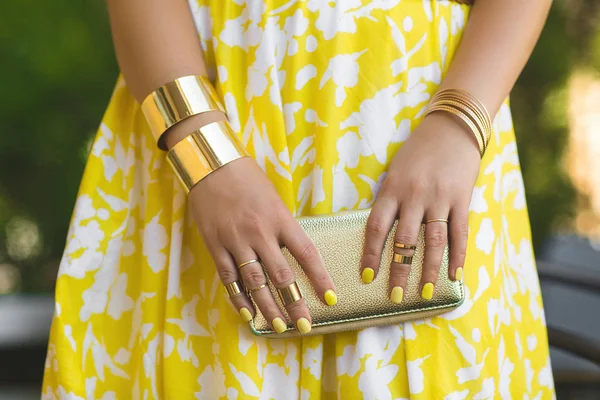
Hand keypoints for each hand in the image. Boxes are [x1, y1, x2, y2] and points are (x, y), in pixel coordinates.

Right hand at [188, 157, 335, 333]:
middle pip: (282, 276)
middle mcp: (260, 233)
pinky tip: (247, 313)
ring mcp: (236, 240)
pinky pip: (228, 277)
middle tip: (305, 325)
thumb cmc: (247, 177)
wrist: (210, 164)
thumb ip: (283, 227)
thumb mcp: (274, 198)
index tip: (330, 299)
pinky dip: (238, 297)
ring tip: (279, 327)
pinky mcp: (215, 244)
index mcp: (280, 219)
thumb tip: (293, 254)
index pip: (306, 254)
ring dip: (268, 307)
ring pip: (255, 282)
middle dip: (294, 304)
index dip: (320, 278)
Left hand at [360, 112, 480, 301]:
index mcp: (392, 189)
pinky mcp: (462, 198)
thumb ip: (390, 201)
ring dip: (428, 270)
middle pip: (404, 240)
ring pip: (432, 241)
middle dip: (398, 271)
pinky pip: (459, 232)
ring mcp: (440, 198)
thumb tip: (381, 235)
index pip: (376, 227)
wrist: (452, 127)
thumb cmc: (418, 151)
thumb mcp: (395, 172)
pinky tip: (455, 275)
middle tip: (395, 296)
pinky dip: (458, 255)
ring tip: (425, 293)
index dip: (371, 254)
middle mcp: (414, 196)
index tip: (367, 276)